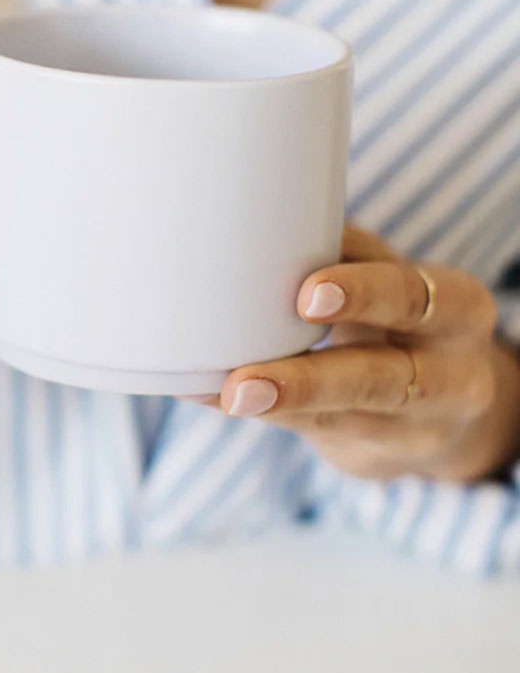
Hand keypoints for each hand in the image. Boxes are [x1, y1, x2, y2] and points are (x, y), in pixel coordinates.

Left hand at [212, 225, 519, 481]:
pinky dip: (265, 412)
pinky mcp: (379, 457)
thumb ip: (348, 252)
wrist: (444, 408)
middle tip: (243, 380)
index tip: (306, 294)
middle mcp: (452, 377)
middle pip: (383, 379)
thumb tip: (269, 216)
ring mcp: (418, 429)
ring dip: (279, 407)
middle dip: (310, 381)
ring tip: (226, 396)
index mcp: (458, 310)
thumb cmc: (401, 319)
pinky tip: (214, 396)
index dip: (364, 295)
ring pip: (346, 418)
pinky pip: (318, 434)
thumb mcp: (394, 278)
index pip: (415, 298)